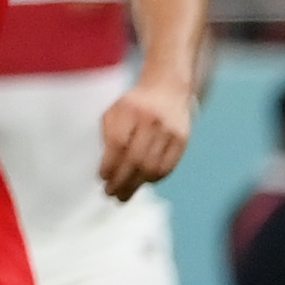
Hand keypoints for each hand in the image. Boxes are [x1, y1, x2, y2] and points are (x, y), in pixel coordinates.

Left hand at [99, 74, 194, 201]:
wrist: (169, 89)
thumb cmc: (134, 105)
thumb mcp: (115, 111)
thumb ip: (108, 135)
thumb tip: (106, 169)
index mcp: (130, 110)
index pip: (118, 143)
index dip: (109, 164)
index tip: (101, 178)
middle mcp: (152, 120)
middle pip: (136, 159)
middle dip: (121, 181)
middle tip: (110, 194)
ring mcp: (170, 131)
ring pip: (152, 167)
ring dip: (136, 185)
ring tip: (124, 195)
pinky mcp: (183, 140)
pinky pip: (167, 167)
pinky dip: (153, 179)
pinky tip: (142, 183)